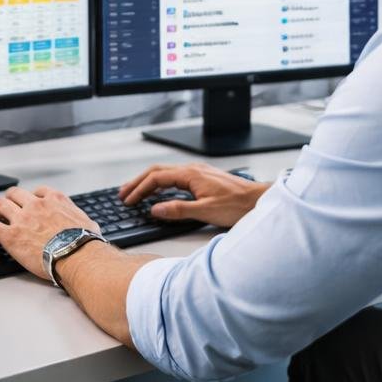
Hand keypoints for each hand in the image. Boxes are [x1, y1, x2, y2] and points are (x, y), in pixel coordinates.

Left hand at [0, 186, 100, 281]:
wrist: (76, 256)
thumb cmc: (85, 243)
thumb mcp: (88, 223)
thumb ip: (80, 220)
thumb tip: (87, 226)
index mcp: (54, 200)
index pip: (38, 191)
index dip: (31, 197)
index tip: (29, 203)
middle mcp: (35, 205)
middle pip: (14, 194)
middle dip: (9, 200)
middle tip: (6, 208)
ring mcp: (21, 219)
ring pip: (0, 205)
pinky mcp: (10, 235)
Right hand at [118, 163, 268, 228]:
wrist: (258, 201)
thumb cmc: (238, 205)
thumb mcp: (205, 211)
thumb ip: (178, 210)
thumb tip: (154, 209)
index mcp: (190, 174)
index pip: (156, 178)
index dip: (139, 190)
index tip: (128, 201)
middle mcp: (192, 169)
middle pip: (157, 171)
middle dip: (137, 182)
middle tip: (123, 194)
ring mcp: (198, 173)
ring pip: (165, 173)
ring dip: (148, 182)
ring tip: (135, 192)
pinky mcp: (203, 178)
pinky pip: (175, 177)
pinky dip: (161, 183)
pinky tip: (159, 192)